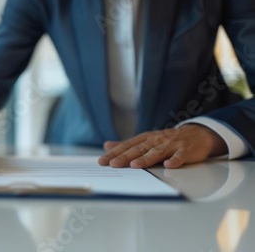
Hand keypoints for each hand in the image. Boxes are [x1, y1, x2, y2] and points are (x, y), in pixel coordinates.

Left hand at [98, 124, 227, 168]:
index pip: (127, 146)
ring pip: (157, 152)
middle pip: (139, 149)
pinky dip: (175, 160)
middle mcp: (157, 140)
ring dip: (146, 159)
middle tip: (113, 164)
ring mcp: (171, 145)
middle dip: (125, 157)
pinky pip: (180, 156)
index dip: (114, 153)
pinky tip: (169, 165)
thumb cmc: (168, 140)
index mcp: (146, 138)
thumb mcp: (146, 140)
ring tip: (135, 165)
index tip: (102, 161)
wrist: (197, 134)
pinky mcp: (186, 150)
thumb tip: (107, 146)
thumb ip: (127, 144)